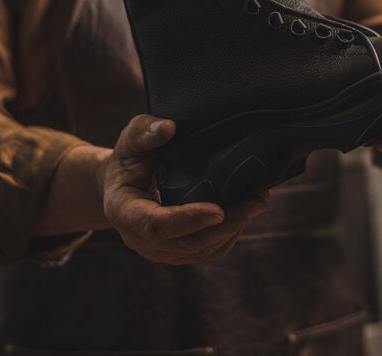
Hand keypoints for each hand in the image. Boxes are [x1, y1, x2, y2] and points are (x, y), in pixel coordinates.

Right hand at [97, 114, 267, 264]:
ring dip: (234, 228)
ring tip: (258, 200)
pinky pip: (208, 251)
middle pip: (188, 243)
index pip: (155, 225)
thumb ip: (144, 132)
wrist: (123, 184)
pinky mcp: (178, 252)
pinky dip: (230, 233)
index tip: (217, 210)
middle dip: (226, 224)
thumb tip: (169, 127)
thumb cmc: (128, 159)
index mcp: (124, 212)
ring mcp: (160, 250)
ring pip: (202, 250)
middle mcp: (141, 239)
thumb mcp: (129, 140)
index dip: (187, 220)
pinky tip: (245, 211)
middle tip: (257, 200)